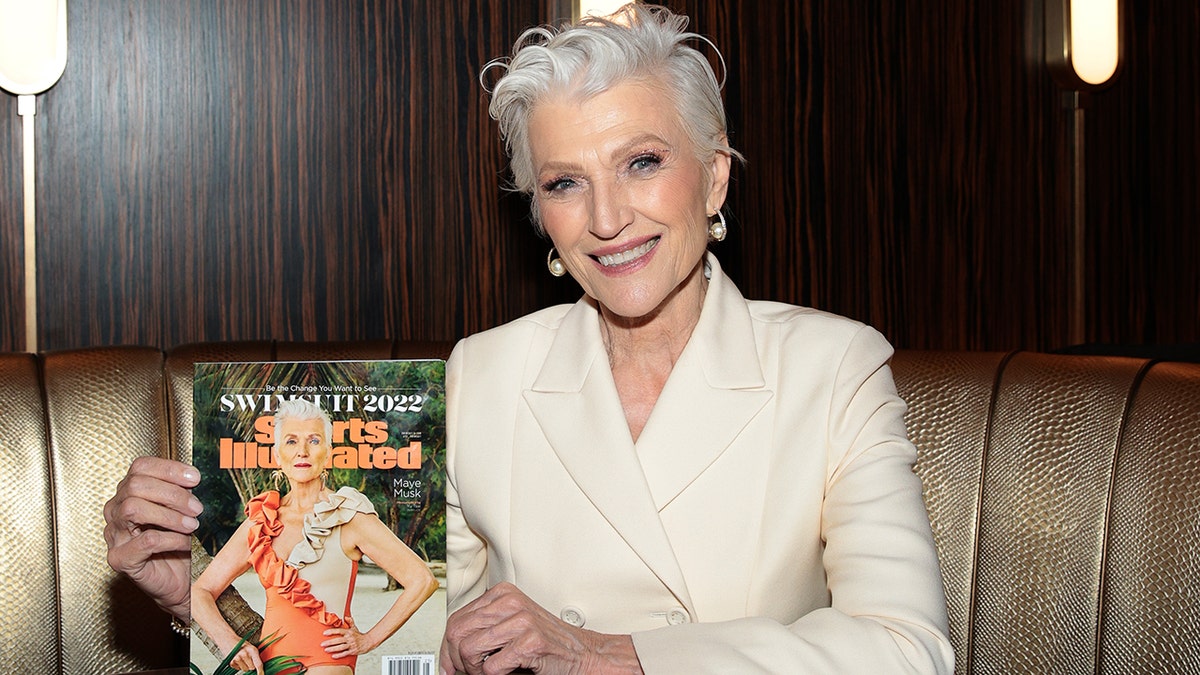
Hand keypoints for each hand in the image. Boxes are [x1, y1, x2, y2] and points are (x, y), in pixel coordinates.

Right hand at [103, 456, 201, 619]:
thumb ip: (182, 492)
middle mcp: (115, 511)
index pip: (140, 467)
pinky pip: (145, 541)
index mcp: (128, 493)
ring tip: (192, 525)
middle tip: (197, 508)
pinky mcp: (120, 559)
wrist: (179, 581)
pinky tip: (184, 543)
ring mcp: (113, 536)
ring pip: (133, 509)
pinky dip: (171, 539)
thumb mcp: (183, 511)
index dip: (168, 469)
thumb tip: (193, 477)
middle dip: (172, 494)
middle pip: (135, 485)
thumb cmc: (179, 542)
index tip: (195, 478)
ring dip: (170, 515)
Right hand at [227, 641, 263, 674]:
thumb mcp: (251, 647)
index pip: (258, 664)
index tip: (261, 674)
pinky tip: (238, 659)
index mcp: (252, 650)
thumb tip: (260, 667)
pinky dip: (239, 665)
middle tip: (248, 658)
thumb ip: (256, 656)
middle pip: (252, 668)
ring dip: (245, 666)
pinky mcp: (231, 663)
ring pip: (245, 669)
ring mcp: (237, 659)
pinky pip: (238, 669)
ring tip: (242, 658)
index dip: (260, 671)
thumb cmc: (241, 643)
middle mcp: (245, 655)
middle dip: (251, 665)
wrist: (228, 639)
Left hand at [322, 615, 376, 658]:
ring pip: (340, 647)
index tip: (324, 633)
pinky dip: (339, 655)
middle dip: (330, 642)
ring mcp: (351, 645)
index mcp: (349, 632)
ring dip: (333, 649)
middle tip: (322, 644)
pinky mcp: (352, 651)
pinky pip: (344, 653)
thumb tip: (346, 617)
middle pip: (338, 640)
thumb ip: (350, 622)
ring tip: (326, 650)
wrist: (368, 642)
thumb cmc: (359, 635)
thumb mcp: (354, 628)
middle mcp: (350, 638)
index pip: (339, 631)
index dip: (332, 631)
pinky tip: (333, 656)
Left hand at [440, 582, 642, 674]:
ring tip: (488, 673)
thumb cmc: (546, 644)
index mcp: (501, 594)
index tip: (449, 665)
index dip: (447, 647)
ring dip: (474, 671)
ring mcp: (521, 620)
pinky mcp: (531, 641)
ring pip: (469, 650)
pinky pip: (491, 667)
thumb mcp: (510, 627)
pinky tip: (506, 673)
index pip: (456, 618)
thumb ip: (482, 631)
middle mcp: (509, 602)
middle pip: (457, 632)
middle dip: (456, 660)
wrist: (582, 654)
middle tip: (467, 673)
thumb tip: (449, 653)